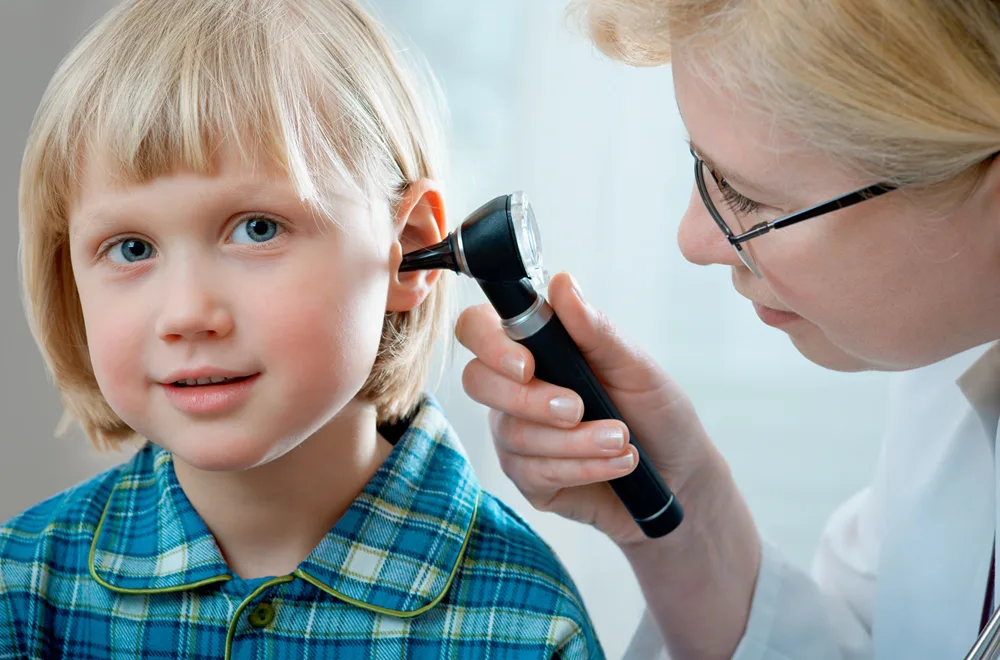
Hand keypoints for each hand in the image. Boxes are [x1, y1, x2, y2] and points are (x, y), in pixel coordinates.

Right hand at [456, 272, 722, 546]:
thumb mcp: (634, 367)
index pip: (477, 329)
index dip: (489, 343)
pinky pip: (535, 472)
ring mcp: (515, 436)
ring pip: (515, 434)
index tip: (527, 363)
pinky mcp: (529, 479)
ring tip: (622, 440)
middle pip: (477, 382)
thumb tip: (561, 283)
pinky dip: (583, 466)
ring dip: (575, 439)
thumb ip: (594, 330)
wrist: (681, 475)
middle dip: (530, 399)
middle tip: (578, 407)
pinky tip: (618, 463)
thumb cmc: (654, 411)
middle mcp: (513, 389)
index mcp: (532, 348)